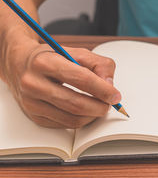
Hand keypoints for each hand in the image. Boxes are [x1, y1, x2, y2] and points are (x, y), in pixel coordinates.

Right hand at [2, 40, 120, 128]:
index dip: (103, 89)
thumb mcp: (77, 53)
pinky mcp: (33, 116)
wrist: (21, 65)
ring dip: (92, 116)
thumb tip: (110, 85)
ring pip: (72, 119)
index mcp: (45, 62)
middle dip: (100, 107)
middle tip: (110, 104)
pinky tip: (85, 111)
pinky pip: (65, 125)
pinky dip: (81, 121)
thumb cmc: (52, 58)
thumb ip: (100, 64)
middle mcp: (33, 83)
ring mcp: (31, 102)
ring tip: (99, 107)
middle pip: (76, 104)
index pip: (81, 79)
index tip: (116, 95)